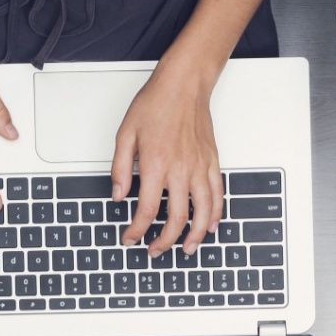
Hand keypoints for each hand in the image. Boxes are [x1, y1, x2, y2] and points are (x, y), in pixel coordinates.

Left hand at [112, 55, 223, 256]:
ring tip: (185, 249)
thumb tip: (117, 194)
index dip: (136, 230)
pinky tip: (210, 226)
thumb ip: (120, 168)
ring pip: (202, 212)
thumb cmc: (156, 103)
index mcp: (155, 164)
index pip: (145, 209)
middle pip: (175, 218)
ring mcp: (199, 168)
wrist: (184, 85)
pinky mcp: (212, 162)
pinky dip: (215, 214)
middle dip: (164, 241)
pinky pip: (218, 195)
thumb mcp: (125, 133)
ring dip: (194, 236)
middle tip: (154, 250)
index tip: (130, 238)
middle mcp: (180, 170)